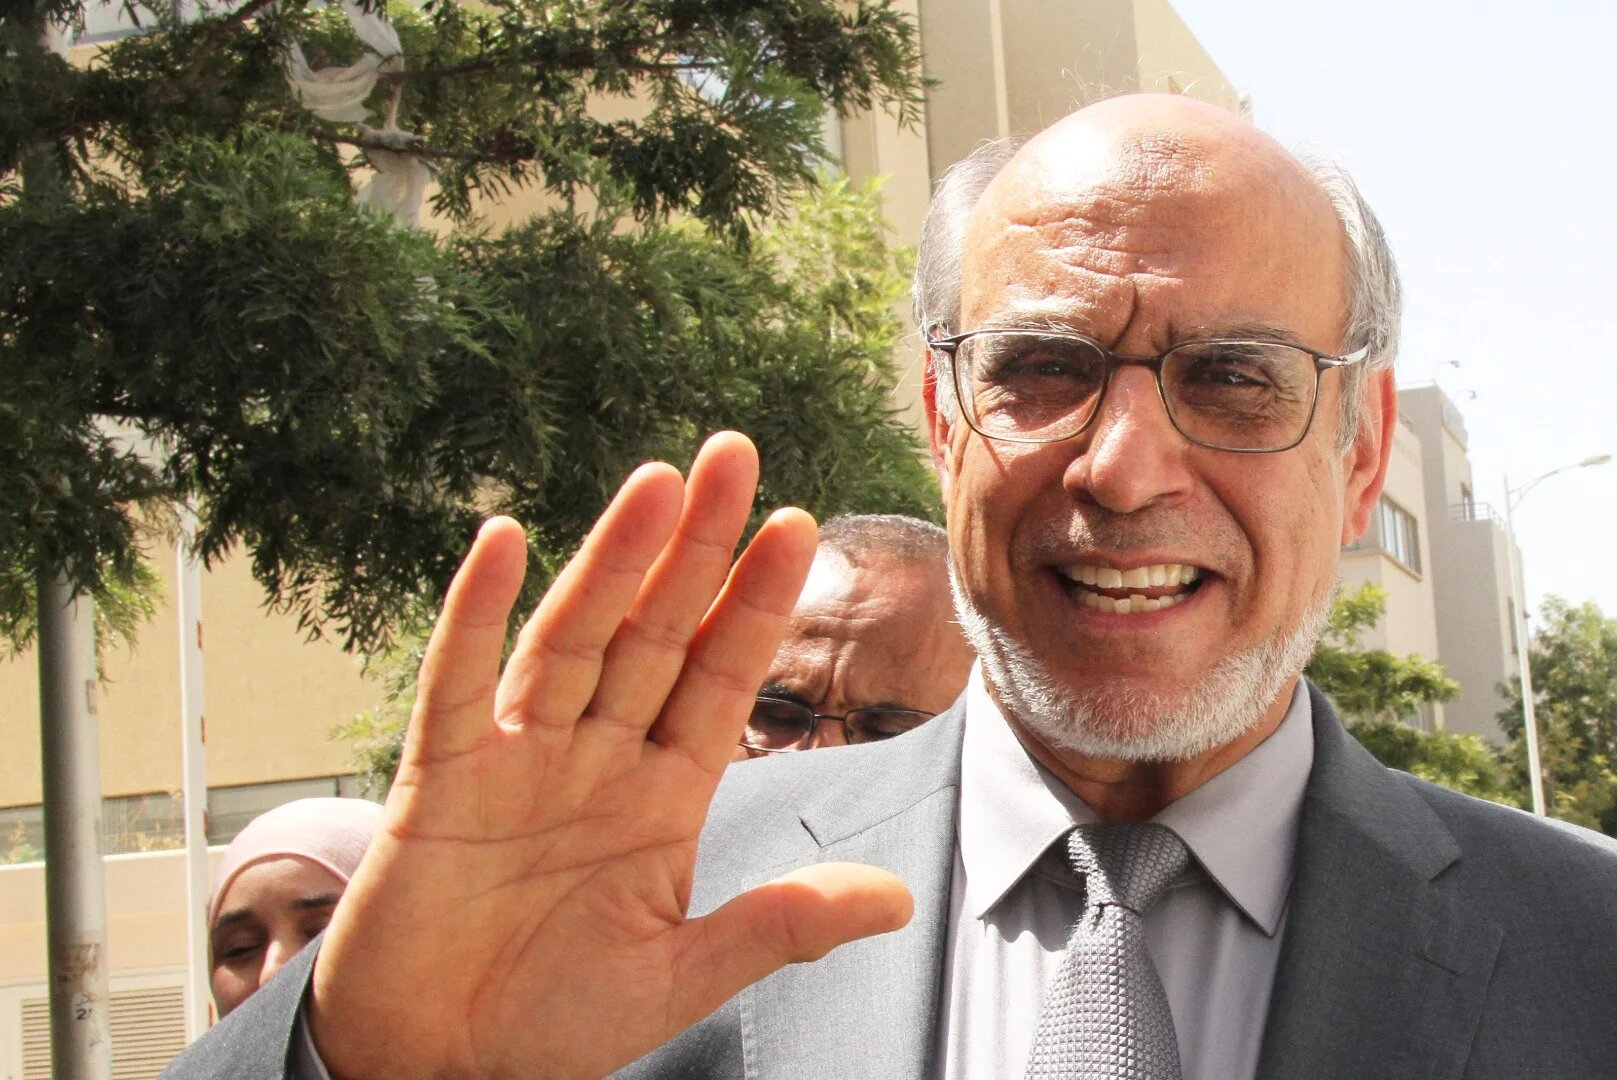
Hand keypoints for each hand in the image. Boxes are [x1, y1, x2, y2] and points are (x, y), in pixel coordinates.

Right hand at [307, 433, 913, 1079]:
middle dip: (694, 548)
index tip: (795, 528)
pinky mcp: (437, 780)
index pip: (719, 678)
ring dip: (611, 560)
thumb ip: (780, 926)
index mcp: (659, 796)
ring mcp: (516, 761)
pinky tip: (505, 543)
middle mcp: (594, 759)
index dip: (755, 605)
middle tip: (733, 453)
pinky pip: (458, 684)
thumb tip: (898, 902)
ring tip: (656, 482)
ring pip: (573, 638)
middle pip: (652, 632)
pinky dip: (477, 616)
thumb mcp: (682, 975)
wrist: (435, 1072)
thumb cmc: (552, 1023)